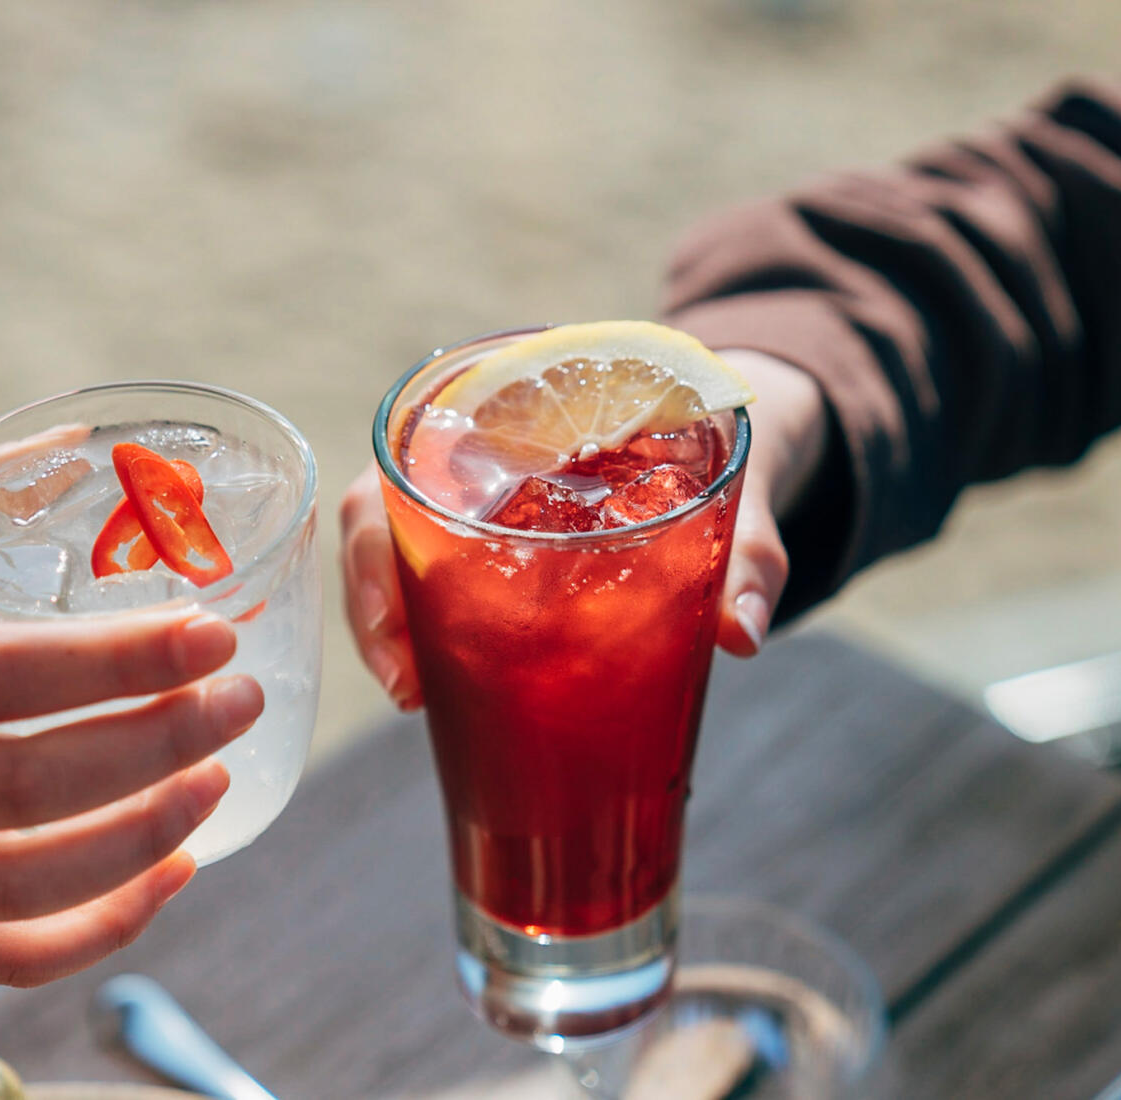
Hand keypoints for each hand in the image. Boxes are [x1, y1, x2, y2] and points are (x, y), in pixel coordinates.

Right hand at [0, 475, 263, 987]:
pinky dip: (96, 932)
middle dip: (160, 744)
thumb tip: (73, 440)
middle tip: (240, 699)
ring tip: (218, 781)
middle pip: (30, 785)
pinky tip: (166, 875)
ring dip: (144, 840)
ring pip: (25, 887)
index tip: (211, 631)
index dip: (119, 661)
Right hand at [338, 350, 828, 706]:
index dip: (381, 537)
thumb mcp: (734, 495)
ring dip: (387, 628)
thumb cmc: (714, 451)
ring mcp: (474, 502)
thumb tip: (740, 633)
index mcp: (516, 409)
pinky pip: (426, 583)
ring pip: (394, 554)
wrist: (720, 441)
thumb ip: (746, 552)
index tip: (393, 617)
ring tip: (414, 697)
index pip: (414, 458)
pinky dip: (418, 634)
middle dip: (373, 603)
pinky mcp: (484, 546)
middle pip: (384, 516)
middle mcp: (475, 451)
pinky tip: (430, 689)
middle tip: (406, 688)